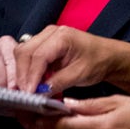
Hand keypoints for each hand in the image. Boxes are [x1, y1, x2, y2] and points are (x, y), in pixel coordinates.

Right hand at [15, 25, 129, 94]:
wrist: (107, 56)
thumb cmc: (98, 61)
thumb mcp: (80, 74)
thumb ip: (58, 82)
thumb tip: (39, 93)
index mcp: (62, 36)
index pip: (38, 56)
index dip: (31, 76)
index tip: (28, 94)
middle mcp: (50, 33)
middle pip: (24, 52)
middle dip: (22, 75)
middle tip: (24, 95)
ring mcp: (45, 37)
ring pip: (23, 53)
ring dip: (22, 72)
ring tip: (26, 91)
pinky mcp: (43, 45)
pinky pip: (28, 56)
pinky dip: (26, 70)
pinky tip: (30, 84)